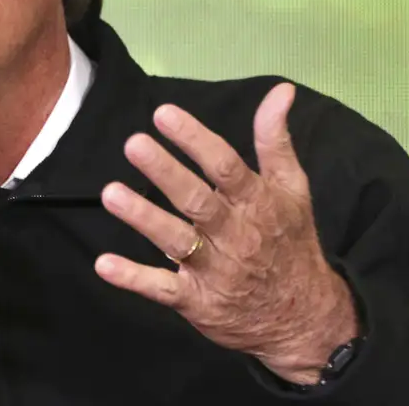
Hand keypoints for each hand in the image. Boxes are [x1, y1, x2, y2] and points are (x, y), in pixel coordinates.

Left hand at [95, 82, 358, 384]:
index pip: (225, 166)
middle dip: (165, 172)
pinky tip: (104, 264)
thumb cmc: (290, 242)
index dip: (195, 139)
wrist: (305, 318)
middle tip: (134, 144)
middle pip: (197, 201)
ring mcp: (214, 270)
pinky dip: (134, 278)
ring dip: (143, 218)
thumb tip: (280, 91)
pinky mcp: (196, 301)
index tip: (163, 114)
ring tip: (111, 193)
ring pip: (175, 242)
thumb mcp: (293, 189)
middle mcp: (235, 235)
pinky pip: (162, 289)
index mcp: (257, 203)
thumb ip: (275, 140)